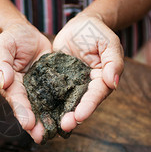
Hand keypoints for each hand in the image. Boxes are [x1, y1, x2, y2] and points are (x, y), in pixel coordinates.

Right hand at [0, 21, 51, 142]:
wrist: (26, 33)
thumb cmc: (13, 38)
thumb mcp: (4, 45)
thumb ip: (1, 62)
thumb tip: (3, 81)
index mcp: (8, 82)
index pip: (15, 98)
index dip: (21, 111)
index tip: (28, 123)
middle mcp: (22, 89)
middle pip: (28, 108)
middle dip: (34, 123)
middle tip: (41, 137)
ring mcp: (36, 88)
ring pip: (41, 106)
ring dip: (46, 120)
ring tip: (53, 134)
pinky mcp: (49, 83)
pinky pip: (54, 96)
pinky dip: (58, 106)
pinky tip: (66, 116)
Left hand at [53, 12, 123, 131]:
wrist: (78, 26)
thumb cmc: (96, 32)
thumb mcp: (109, 43)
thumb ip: (113, 61)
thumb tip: (113, 82)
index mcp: (101, 80)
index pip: (96, 95)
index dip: (88, 106)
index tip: (79, 116)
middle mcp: (86, 86)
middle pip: (80, 103)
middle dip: (73, 116)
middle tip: (64, 125)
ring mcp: (71, 84)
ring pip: (65, 101)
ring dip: (59, 113)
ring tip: (51, 124)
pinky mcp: (57, 79)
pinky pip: (52, 91)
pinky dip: (47, 101)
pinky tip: (39, 109)